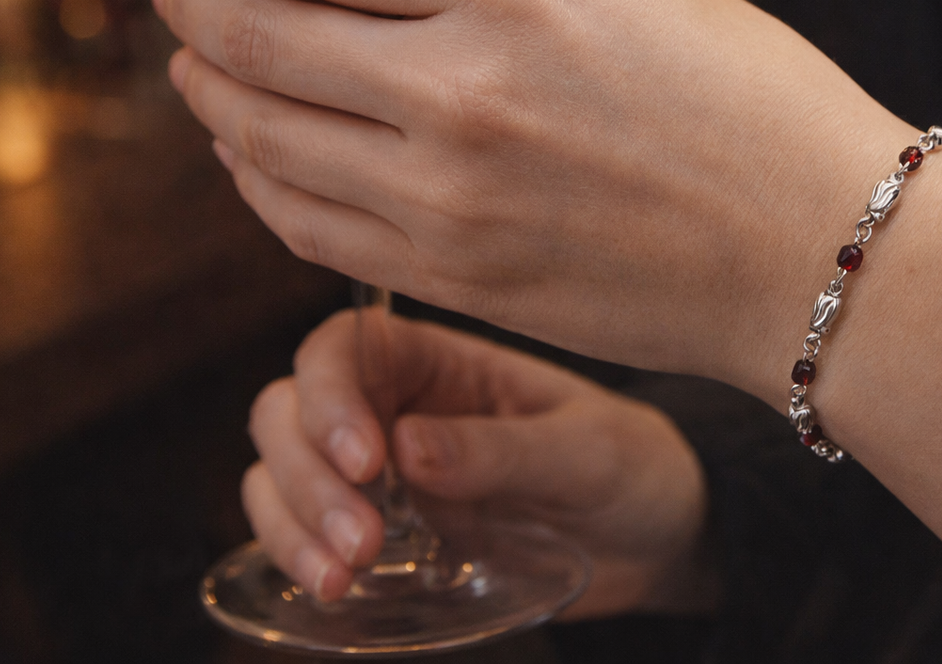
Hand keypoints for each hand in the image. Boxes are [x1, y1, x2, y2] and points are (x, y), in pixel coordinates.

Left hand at [150, 0, 913, 393]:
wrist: (822, 254)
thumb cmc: (764, 106)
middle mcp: (460, 84)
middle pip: (260, 35)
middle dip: (195, 8)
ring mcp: (448, 194)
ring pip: (262, 135)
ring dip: (209, 96)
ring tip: (196, 74)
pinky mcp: (454, 277)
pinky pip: (304, 225)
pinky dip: (257, 185)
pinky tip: (254, 160)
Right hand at [243, 308, 715, 616]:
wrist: (661, 539)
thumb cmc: (633, 467)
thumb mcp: (588, 453)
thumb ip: (503, 450)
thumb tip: (406, 449)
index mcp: (444, 362)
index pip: (344, 348)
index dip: (331, 395)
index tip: (367, 460)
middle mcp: (397, 409)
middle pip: (290, 412)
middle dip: (305, 475)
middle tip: (363, 542)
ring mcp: (382, 477)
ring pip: (280, 475)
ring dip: (289, 524)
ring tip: (341, 578)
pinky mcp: (385, 539)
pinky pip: (304, 537)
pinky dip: (295, 560)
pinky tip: (333, 593)